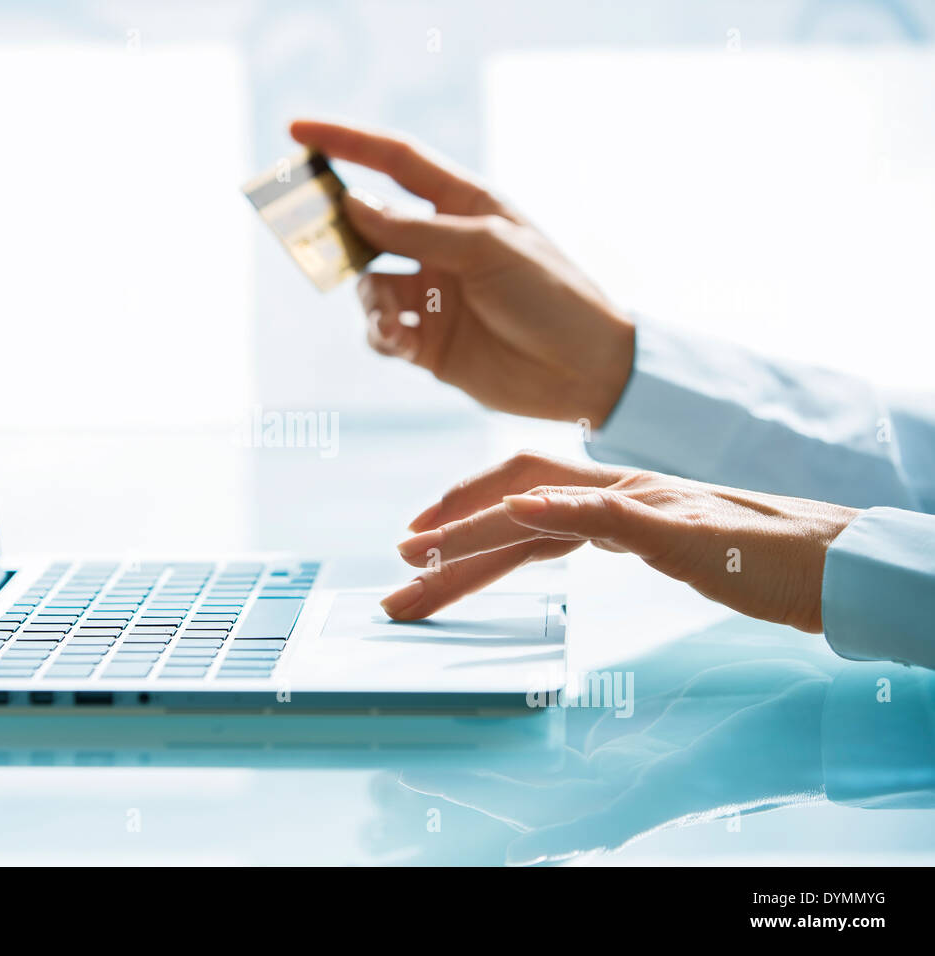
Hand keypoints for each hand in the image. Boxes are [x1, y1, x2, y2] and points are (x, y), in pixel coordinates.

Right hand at [290, 119, 635, 426]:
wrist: (585, 372)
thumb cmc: (551, 296)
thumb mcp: (487, 248)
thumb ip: (416, 230)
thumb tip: (353, 205)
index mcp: (464, 205)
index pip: (395, 161)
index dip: (347, 142)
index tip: (297, 130)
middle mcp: (442, 245)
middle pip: (369, 224)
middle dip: (336, 230)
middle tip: (304, 235)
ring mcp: (433, 294)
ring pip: (368, 285)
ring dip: (369, 299)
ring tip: (390, 318)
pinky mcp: (428, 341)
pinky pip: (381, 330)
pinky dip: (380, 332)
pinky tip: (399, 340)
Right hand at [383, 451, 859, 632]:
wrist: (842, 567)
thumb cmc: (780, 557)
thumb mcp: (697, 542)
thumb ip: (606, 520)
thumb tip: (523, 508)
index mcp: (622, 491)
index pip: (521, 502)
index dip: (462, 526)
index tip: (414, 552)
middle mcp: (614, 496)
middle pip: (510, 513)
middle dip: (449, 547)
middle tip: (399, 584)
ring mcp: (625, 515)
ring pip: (529, 530)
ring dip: (474, 557)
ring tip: (428, 582)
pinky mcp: (638, 537)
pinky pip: (558, 542)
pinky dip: (517, 553)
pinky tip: (501, 561)